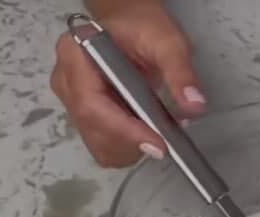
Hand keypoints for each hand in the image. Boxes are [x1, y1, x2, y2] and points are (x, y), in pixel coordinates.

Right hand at [51, 1, 204, 167]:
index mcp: (76, 54)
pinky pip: (103, 145)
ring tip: (157, 131)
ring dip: (131, 148)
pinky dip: (128, 147)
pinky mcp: (84, 117)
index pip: (92, 104)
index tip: (157, 143)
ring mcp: (72, 101)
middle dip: (132, 142)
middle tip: (166, 139)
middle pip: (93, 128)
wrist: (132, 26)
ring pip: (98, 144)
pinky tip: (145, 133)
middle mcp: (66, 80)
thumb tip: (193, 106)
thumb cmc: (142, 27)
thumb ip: (180, 72)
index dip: (124, 130)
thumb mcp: (167, 42)